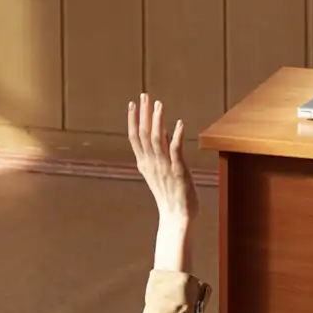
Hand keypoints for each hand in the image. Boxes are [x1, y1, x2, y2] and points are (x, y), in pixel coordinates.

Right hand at [128, 94, 197, 272]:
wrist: (176, 218)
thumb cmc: (169, 196)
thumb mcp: (159, 172)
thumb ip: (158, 152)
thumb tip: (160, 132)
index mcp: (144, 164)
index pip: (134, 137)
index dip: (133, 119)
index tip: (133, 103)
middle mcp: (151, 163)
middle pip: (143, 134)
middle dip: (143, 113)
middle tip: (144, 95)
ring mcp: (164, 167)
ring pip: (156, 139)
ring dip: (157, 120)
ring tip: (159, 104)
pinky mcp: (178, 172)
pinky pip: (175, 150)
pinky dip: (176, 136)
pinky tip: (179, 123)